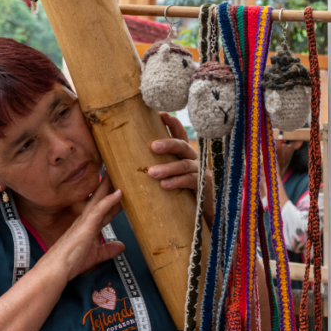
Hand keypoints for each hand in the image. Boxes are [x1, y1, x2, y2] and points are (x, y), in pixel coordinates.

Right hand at [43, 175, 124, 280]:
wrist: (56, 269)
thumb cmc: (71, 261)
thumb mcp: (96, 255)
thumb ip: (108, 250)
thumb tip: (121, 246)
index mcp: (88, 226)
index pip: (104, 210)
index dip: (113, 200)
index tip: (122, 189)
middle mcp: (85, 220)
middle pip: (101, 199)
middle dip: (110, 186)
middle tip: (120, 172)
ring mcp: (84, 221)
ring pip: (99, 199)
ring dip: (109, 186)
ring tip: (119, 173)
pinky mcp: (84, 226)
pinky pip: (98, 210)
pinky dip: (109, 201)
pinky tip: (118, 193)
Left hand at [149, 112, 214, 227]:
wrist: (202, 216)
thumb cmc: (180, 195)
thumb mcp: (169, 177)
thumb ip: (157, 167)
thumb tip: (126, 162)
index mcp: (184, 154)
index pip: (179, 135)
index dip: (172, 124)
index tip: (161, 114)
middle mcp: (194, 159)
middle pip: (182, 146)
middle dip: (168, 143)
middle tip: (152, 146)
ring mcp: (201, 172)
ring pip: (184, 165)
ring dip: (167, 168)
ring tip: (151, 173)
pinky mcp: (204, 186)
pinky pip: (190, 180)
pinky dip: (177, 182)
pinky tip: (165, 185)